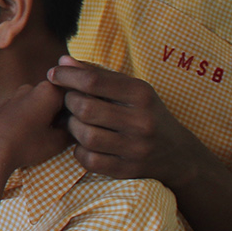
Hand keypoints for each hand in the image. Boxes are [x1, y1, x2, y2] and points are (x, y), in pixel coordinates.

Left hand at [0, 80, 71, 171]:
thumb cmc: (25, 145)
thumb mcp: (57, 142)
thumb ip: (72, 132)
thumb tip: (78, 129)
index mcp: (49, 90)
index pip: (75, 94)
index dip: (81, 110)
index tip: (80, 125)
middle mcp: (31, 87)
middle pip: (56, 98)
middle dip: (63, 113)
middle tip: (65, 134)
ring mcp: (16, 96)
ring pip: (40, 104)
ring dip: (46, 117)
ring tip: (45, 138)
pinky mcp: (4, 107)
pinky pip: (25, 110)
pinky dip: (31, 120)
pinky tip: (28, 137)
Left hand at [47, 56, 206, 186]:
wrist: (177, 153)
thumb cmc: (145, 113)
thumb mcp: (131, 89)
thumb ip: (98, 74)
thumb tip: (63, 60)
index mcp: (141, 95)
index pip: (94, 81)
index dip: (67, 76)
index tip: (53, 74)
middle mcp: (141, 121)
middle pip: (86, 108)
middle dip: (69, 102)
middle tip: (69, 101)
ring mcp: (135, 148)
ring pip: (86, 136)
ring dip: (72, 127)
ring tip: (76, 121)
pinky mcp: (127, 170)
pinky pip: (89, 161)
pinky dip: (80, 151)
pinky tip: (85, 144)